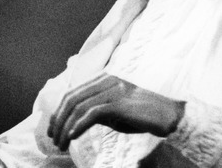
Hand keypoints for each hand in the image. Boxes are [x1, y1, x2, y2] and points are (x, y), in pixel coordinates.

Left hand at [47, 73, 184, 150]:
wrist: (169, 115)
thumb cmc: (142, 115)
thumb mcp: (114, 110)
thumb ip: (96, 109)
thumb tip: (74, 121)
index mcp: (102, 78)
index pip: (72, 93)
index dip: (58, 111)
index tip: (52, 128)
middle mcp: (105, 80)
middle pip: (71, 99)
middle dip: (58, 120)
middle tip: (53, 138)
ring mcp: (112, 90)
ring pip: (78, 107)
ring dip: (66, 127)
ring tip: (61, 143)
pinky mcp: (119, 103)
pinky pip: (92, 114)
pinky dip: (79, 126)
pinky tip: (73, 137)